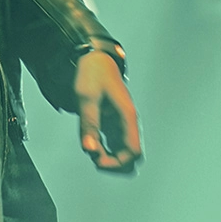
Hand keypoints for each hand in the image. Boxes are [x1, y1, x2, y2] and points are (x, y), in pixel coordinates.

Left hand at [74, 51, 142, 173]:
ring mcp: (123, 123)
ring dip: (108, 157)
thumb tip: (89, 150)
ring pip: (124, 153)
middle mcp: (129, 122)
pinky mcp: (115, 123)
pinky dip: (104, 149)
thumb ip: (89, 124)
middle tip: (93, 154)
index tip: (96, 159)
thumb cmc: (92, 74)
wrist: (94, 57)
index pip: (134, 152)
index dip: (117, 163)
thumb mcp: (86, 97)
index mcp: (128, 116)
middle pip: (132, 157)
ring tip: (90, 145)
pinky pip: (115, 144)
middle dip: (114, 163)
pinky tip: (91, 141)